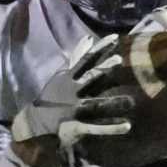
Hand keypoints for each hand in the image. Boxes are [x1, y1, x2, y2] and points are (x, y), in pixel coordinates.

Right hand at [10, 34, 134, 158]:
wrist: (36, 123)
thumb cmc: (52, 98)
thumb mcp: (62, 75)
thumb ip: (77, 58)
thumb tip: (88, 39)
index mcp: (69, 79)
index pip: (86, 60)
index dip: (100, 49)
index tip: (115, 38)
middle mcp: (73, 92)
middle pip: (90, 78)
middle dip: (103, 69)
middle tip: (119, 61)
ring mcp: (74, 109)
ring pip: (96, 104)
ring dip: (112, 103)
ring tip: (131, 102)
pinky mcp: (77, 126)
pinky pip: (96, 128)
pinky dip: (111, 128)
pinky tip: (127, 126)